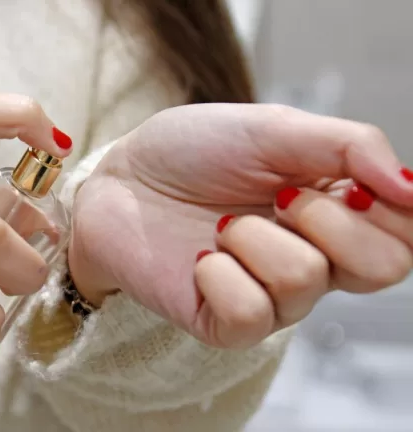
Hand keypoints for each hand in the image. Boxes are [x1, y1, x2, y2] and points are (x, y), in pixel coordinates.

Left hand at [70, 103, 412, 347]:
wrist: (119, 178)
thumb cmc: (191, 152)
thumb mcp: (274, 129)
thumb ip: (350, 147)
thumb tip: (412, 186)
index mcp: (336, 214)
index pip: (408, 235)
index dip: (391, 207)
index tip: (347, 181)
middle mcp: (314, 261)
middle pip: (384, 267)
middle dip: (328, 218)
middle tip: (279, 197)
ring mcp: (271, 298)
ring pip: (305, 280)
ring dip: (254, 235)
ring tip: (222, 223)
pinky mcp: (225, 324)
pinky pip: (250, 313)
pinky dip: (219, 272)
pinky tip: (199, 257)